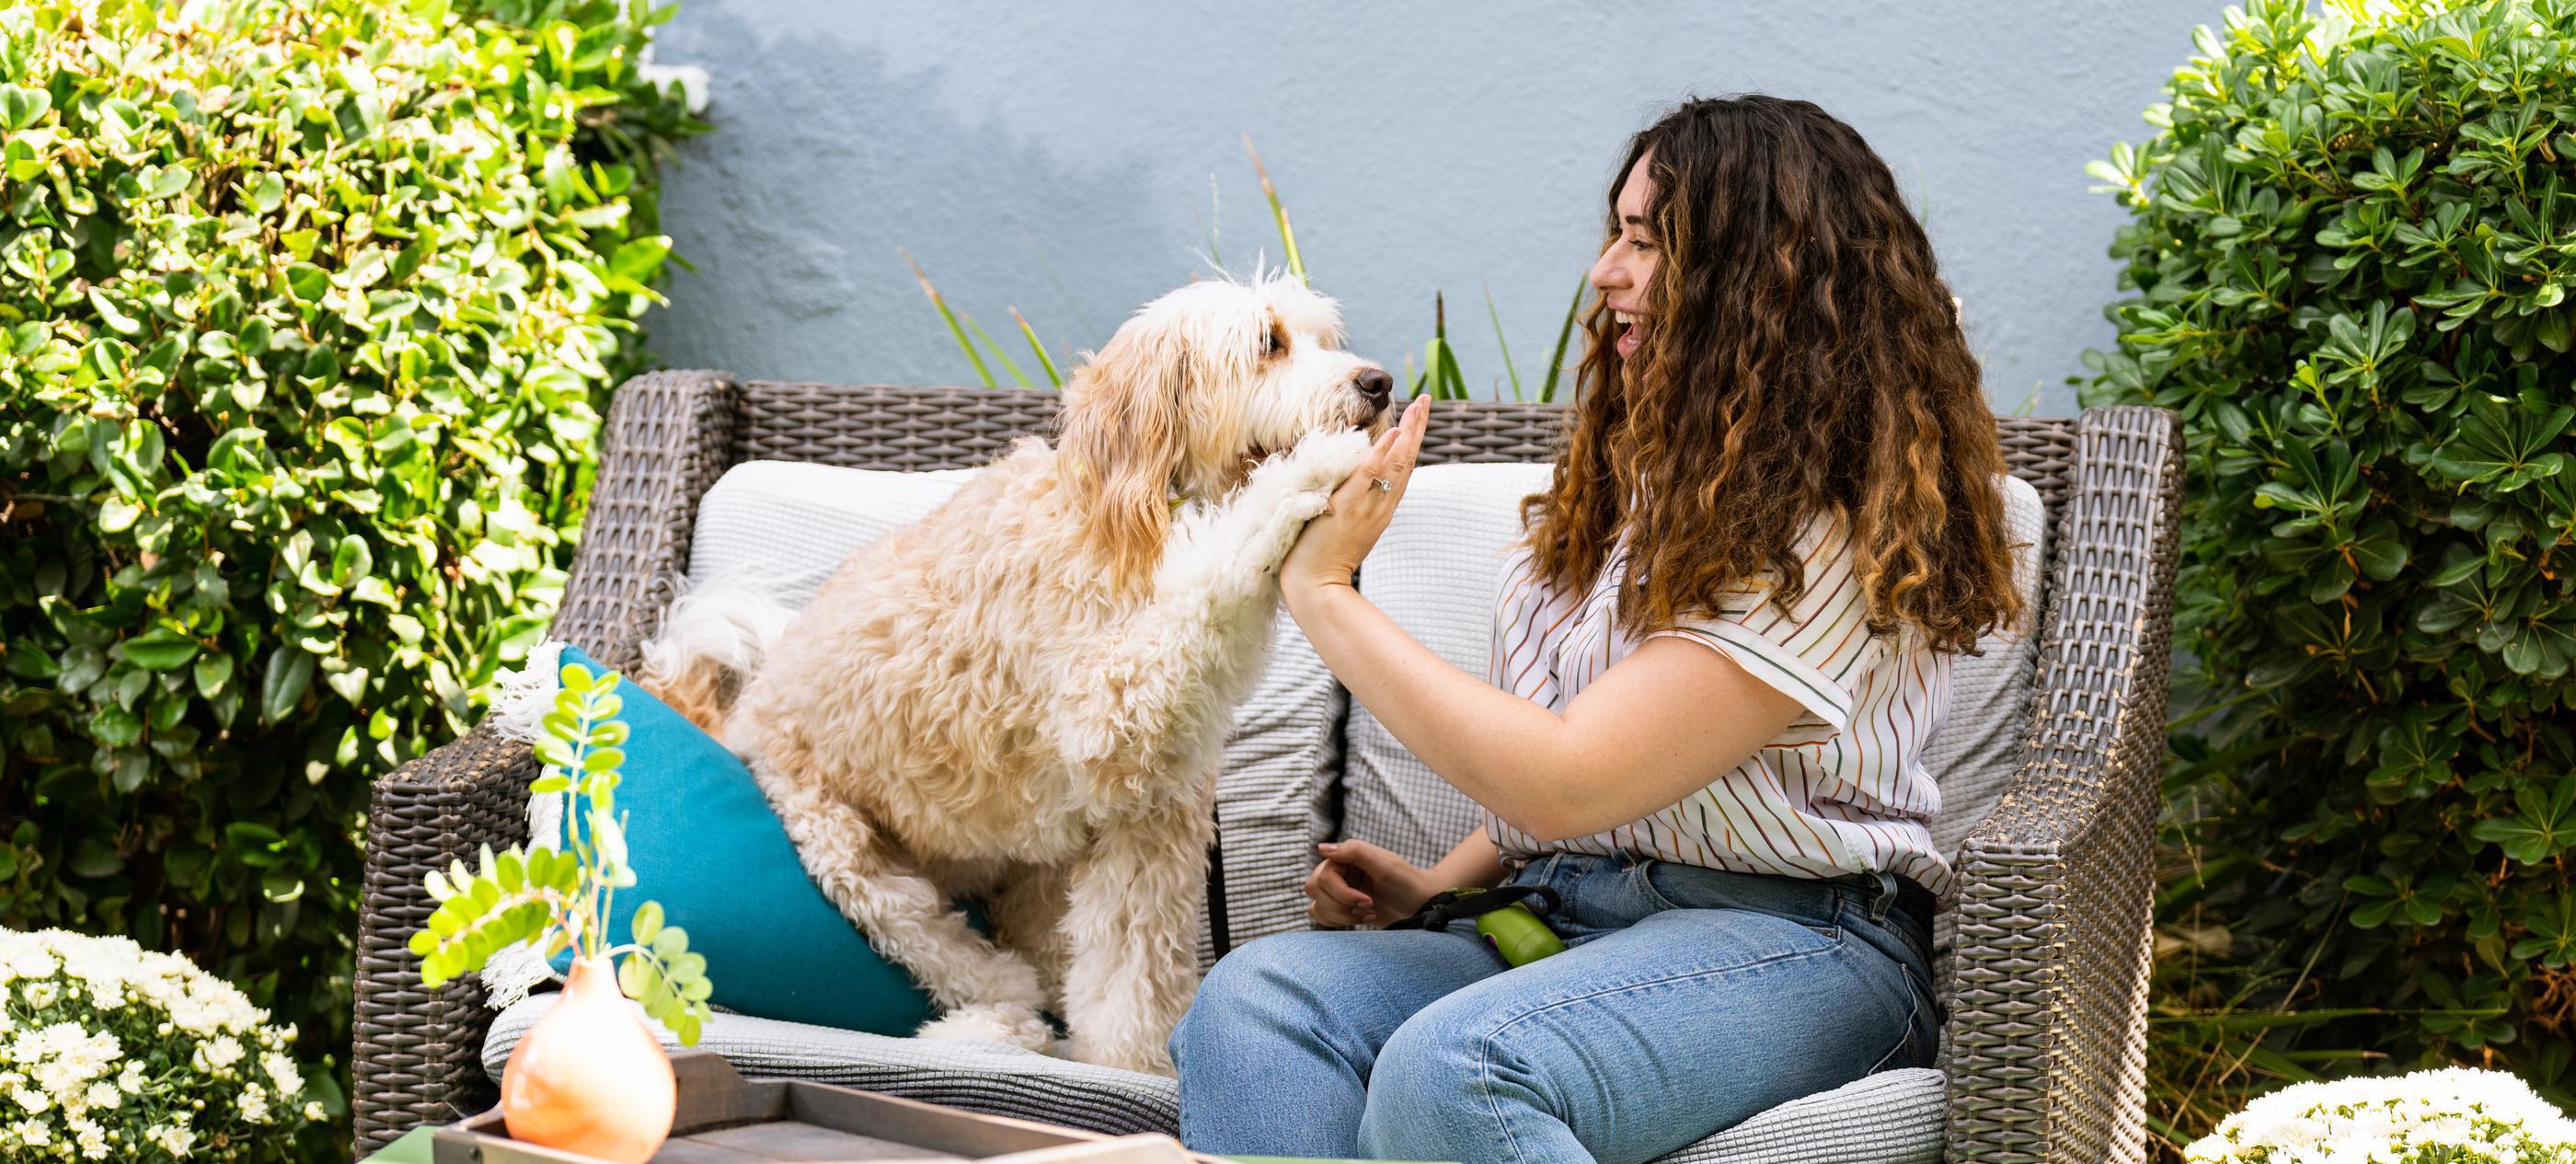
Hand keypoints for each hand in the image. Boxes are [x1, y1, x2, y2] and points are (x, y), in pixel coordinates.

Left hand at [1279, 394, 1430, 598]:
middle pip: (1406, 462)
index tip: (1416, 417)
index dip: (1410, 442)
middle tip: (1425, 401)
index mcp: (1380, 511)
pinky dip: (1381, 454)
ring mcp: (1367, 507)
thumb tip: (1347, 481)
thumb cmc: (1321, 560)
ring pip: (1394, 465)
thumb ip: (1349, 503)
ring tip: (1418, 407)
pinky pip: (1368, 476)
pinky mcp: (1348, 508)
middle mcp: (1380, 507)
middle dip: (1416, 429)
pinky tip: (1391, 434)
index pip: (1400, 470)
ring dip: (1407, 433)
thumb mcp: (1342, 526)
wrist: (1316, 587)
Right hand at [1304, 839, 1438, 927]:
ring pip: (1316, 905)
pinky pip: (1320, 915)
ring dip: (1341, 915)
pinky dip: (1339, 921)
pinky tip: (1363, 918)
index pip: (1324, 876)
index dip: (1343, 893)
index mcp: (1346, 856)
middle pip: (1315, 889)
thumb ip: (1355, 852)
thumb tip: (1321, 848)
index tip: (1369, 901)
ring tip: (1367, 912)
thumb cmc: (1407, 883)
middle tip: (1368, 906)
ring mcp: (1338, 888)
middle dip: (1341, 904)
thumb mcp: (1386, 865)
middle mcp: (1339, 870)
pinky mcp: (1340, 905)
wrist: (1421, 905)